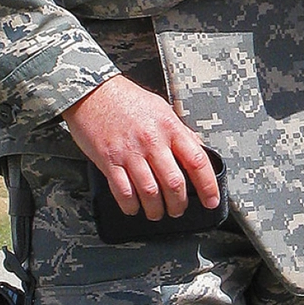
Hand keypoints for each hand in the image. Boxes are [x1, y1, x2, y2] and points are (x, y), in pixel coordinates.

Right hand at [62, 76, 219, 219]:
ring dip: (156, 209)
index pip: (197, 161)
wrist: (92, 92)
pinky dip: (130, 205)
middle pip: (174, 183)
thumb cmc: (127, 99)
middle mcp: (152, 141)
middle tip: (178, 209)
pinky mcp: (109, 161)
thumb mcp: (161, 109)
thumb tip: (198, 150)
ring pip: (150, 192)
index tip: (211, 200)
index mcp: (169, 127)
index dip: (208, 186)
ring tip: (157, 213)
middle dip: (179, 204)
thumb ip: (180, 131)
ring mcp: (130, 152)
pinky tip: (134, 207)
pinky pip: (123, 191)